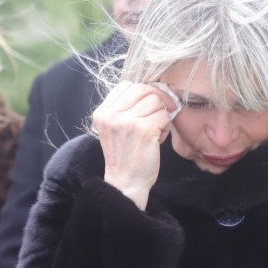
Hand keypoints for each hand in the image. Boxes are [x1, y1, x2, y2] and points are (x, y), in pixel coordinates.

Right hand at [92, 81, 170, 208]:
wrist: (126, 182)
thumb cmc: (125, 155)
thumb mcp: (114, 128)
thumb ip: (123, 108)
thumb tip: (149, 88)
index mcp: (102, 113)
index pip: (126, 85)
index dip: (141, 93)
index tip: (146, 106)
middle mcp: (111, 115)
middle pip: (143, 89)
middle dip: (155, 100)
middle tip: (158, 116)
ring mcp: (127, 121)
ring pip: (156, 101)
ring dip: (161, 115)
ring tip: (155, 131)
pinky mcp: (144, 129)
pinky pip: (164, 115)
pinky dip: (165, 127)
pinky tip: (159, 138)